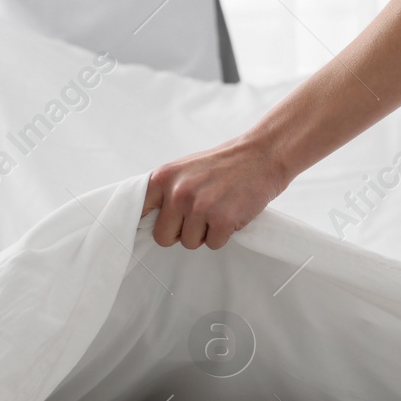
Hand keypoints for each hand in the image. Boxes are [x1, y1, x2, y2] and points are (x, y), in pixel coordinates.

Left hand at [143, 135, 287, 248]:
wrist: (261, 156)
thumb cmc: (224, 164)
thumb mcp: (185, 169)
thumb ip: (166, 190)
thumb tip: (145, 217)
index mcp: (163, 178)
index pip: (138, 210)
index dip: (148, 222)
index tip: (156, 226)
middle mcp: (178, 192)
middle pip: (163, 237)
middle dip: (181, 232)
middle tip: (199, 217)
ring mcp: (200, 207)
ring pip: (190, 243)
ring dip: (205, 233)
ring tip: (218, 211)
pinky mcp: (222, 220)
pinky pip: (214, 244)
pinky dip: (224, 235)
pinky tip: (231, 214)